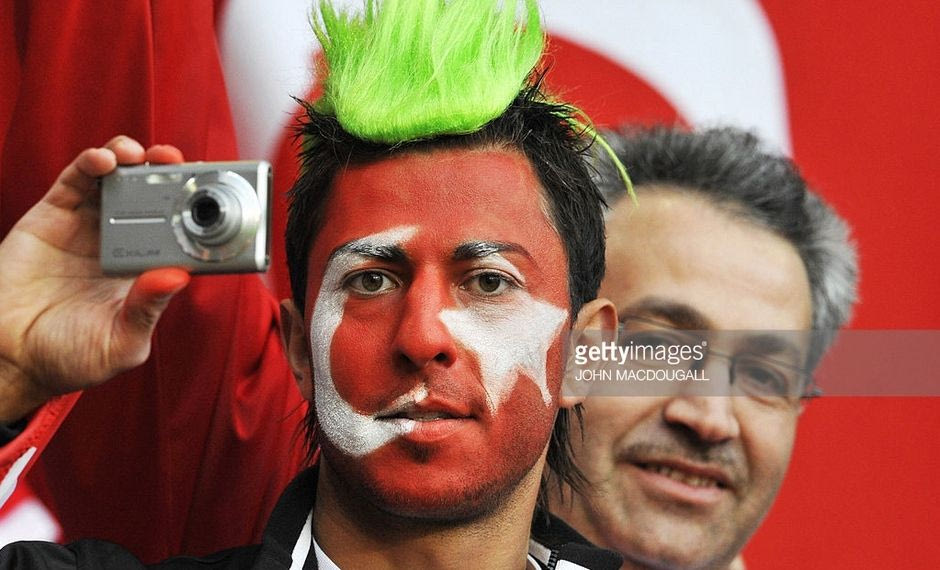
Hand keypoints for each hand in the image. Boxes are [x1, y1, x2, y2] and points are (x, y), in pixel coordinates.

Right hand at [0, 136, 190, 422]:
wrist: (9, 356)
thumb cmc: (69, 357)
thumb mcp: (120, 342)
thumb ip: (147, 310)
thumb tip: (178, 277)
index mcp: (145, 270)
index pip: (179, 231)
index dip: (193, 210)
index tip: (207, 195)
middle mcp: (121, 243)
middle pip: (153, 196)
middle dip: (168, 174)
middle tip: (178, 163)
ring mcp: (88, 226)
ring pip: (117, 179)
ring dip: (132, 158)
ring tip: (139, 156)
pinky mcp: (53, 215)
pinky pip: (76, 180)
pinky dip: (92, 162)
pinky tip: (105, 160)